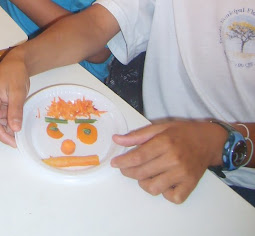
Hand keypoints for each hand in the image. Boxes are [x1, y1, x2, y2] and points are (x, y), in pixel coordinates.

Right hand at [0, 50, 29, 147]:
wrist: (15, 63)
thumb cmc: (15, 73)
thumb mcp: (18, 92)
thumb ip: (15, 110)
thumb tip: (15, 129)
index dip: (3, 136)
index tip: (16, 143)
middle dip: (3, 134)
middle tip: (19, 134)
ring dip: (5, 129)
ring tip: (19, 122)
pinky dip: (6, 124)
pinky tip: (15, 119)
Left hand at [111, 120, 225, 203]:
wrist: (209, 141)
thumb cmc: (183, 132)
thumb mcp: (160, 127)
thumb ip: (138, 135)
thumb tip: (117, 140)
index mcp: (165, 142)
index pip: (138, 156)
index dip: (123, 162)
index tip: (115, 163)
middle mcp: (174, 159)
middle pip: (143, 172)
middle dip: (129, 172)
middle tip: (126, 168)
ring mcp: (183, 174)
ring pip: (154, 188)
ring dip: (144, 183)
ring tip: (144, 174)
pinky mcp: (190, 185)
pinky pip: (172, 197)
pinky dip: (164, 193)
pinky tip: (162, 182)